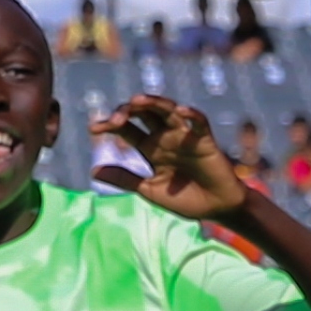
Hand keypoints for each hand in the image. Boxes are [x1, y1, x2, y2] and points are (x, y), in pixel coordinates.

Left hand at [90, 95, 246, 220]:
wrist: (217, 209)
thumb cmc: (186, 200)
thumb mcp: (150, 190)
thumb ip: (125, 179)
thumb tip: (93, 171)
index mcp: (150, 148)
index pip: (127, 129)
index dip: (110, 125)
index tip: (93, 128)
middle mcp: (165, 138)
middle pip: (144, 114)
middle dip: (128, 111)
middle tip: (116, 119)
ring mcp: (185, 137)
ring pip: (167, 111)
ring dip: (154, 103)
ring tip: (138, 100)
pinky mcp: (205, 141)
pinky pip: (199, 123)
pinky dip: (191, 115)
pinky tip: (180, 111)